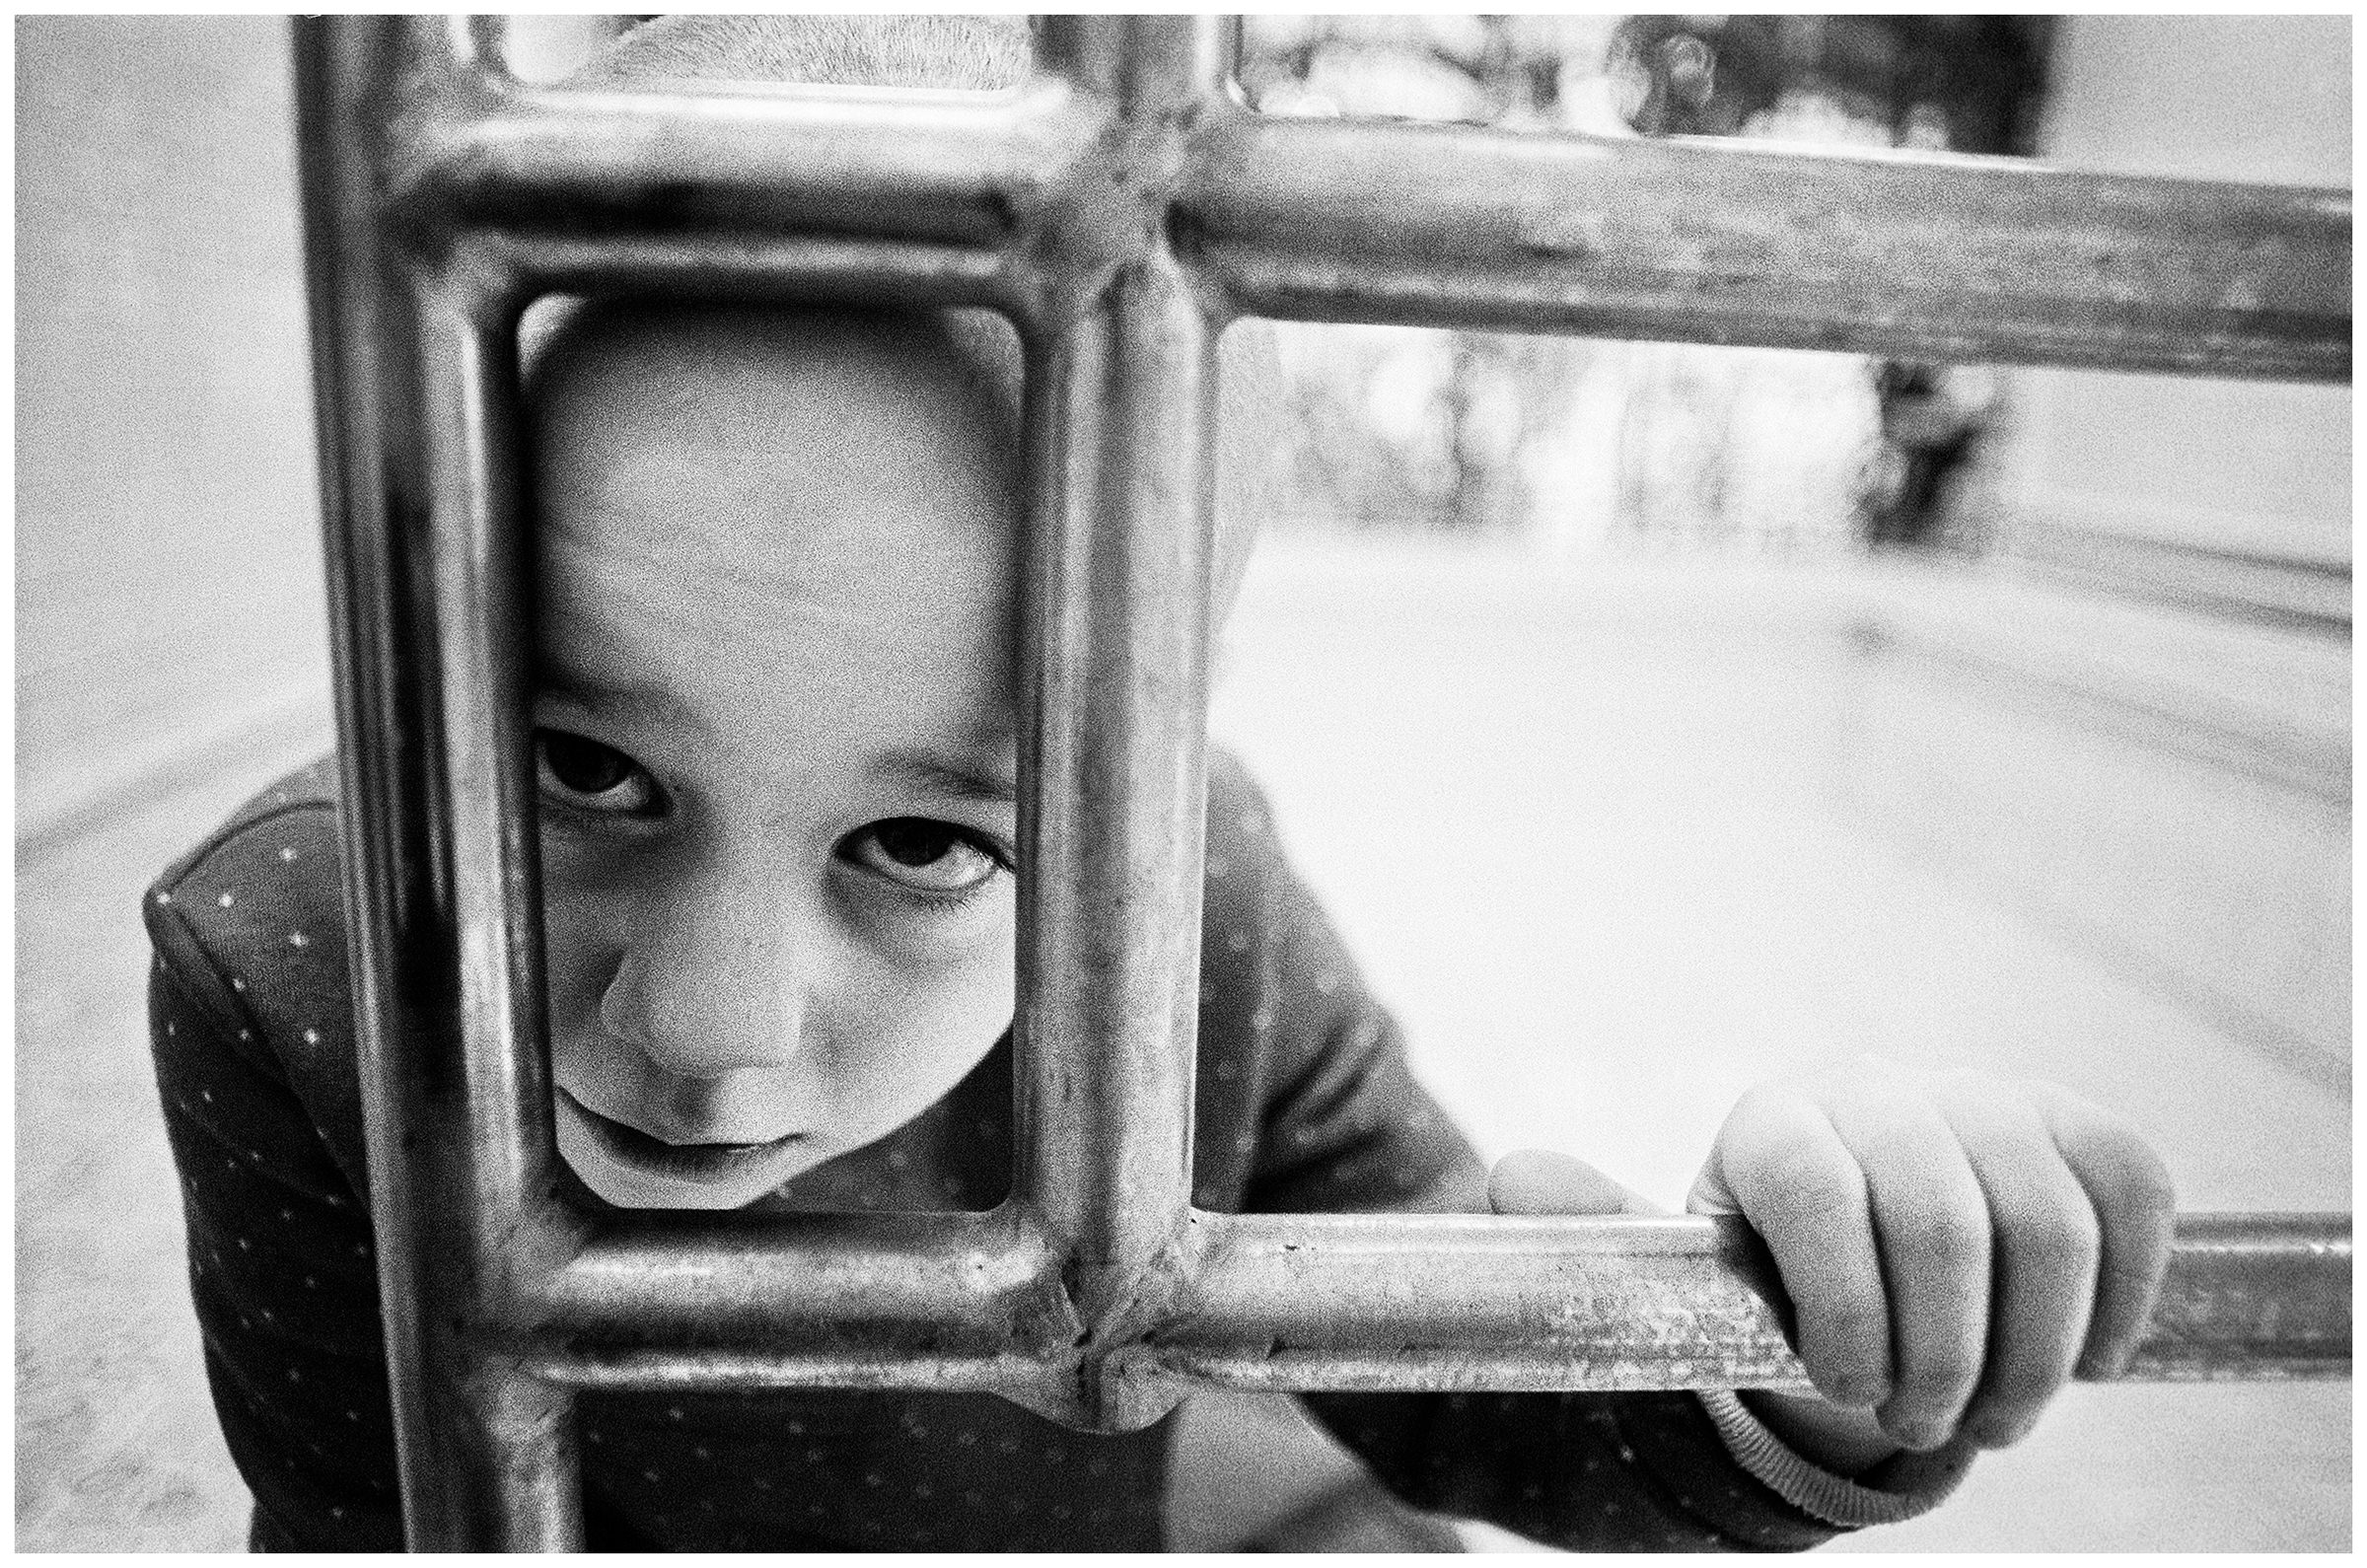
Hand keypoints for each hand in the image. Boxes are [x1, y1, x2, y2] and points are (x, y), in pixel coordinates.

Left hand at [1686, 1059, 2175, 1457]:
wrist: (1851, 1230)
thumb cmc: (1785, 1282)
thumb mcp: (1729, 1295)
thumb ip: (1721, 1310)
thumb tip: (1681, 1337)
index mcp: (1775, 1125)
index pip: (1817, 1194)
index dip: (1844, 1309)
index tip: (1848, 1390)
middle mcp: (1875, 1090)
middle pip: (1942, 1223)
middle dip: (1945, 1359)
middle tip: (1926, 1428)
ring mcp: (1978, 1093)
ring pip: (2048, 1222)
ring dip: (2034, 1354)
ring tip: (1997, 1421)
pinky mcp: (2066, 1117)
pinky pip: (2131, 1185)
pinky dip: (2127, 1290)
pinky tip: (2088, 1363)